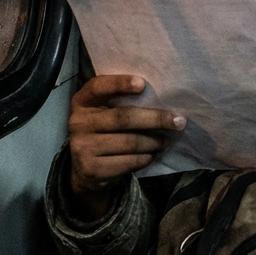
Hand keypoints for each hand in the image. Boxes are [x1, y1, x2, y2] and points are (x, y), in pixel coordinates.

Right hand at [67, 74, 184, 219]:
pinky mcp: (92, 169)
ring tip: (165, 141)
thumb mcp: (103, 112)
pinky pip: (128, 162)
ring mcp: (82, 147)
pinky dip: (145, 158)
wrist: (83, 171)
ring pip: (129, 142)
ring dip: (153, 142)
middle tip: (178, 121)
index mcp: (82, 101)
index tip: (143, 84)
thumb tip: (161, 97)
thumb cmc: (102, 132)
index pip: (98, 86)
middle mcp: (78, 122)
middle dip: (154, 118)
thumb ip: (120, 101)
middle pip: (123, 117)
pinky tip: (151, 155)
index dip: (120, 84)